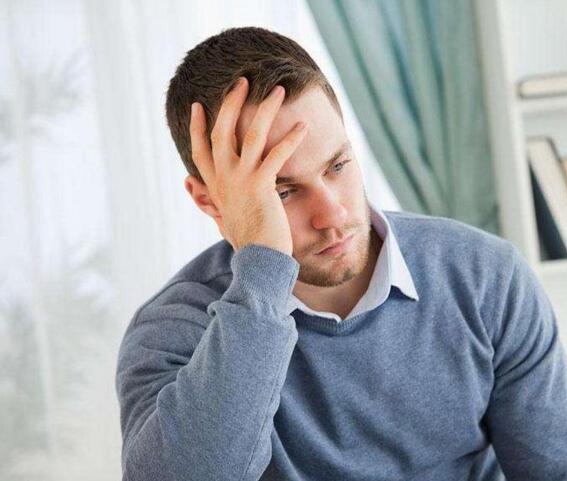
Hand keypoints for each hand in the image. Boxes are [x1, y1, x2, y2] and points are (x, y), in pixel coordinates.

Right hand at [189, 77, 307, 255]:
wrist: (258, 261)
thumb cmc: (247, 241)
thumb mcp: (223, 215)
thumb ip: (210, 195)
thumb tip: (191, 184)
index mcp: (214, 185)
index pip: (199, 149)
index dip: (197, 126)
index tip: (197, 106)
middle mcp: (223, 178)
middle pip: (222, 130)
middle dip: (231, 103)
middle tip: (242, 81)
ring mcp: (241, 180)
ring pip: (251, 134)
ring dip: (265, 109)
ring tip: (278, 91)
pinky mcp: (262, 186)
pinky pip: (278, 155)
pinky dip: (291, 139)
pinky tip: (303, 127)